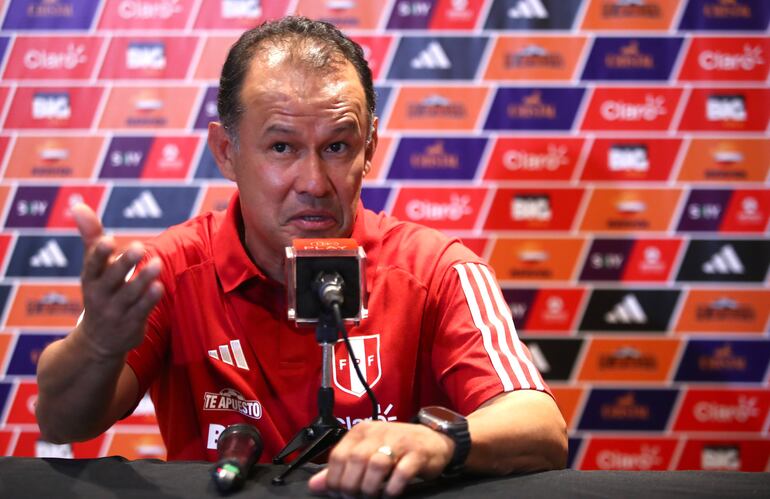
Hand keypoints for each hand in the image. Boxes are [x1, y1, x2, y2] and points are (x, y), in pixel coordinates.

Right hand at [72, 203, 163, 357]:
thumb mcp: (92, 267)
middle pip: (112, 279)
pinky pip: (142, 311)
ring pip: (130, 295)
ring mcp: (116, 311)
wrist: (98, 341)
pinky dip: (149, 299)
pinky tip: (160, 286)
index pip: (92, 265)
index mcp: (90, 279)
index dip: (98, 254)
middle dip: (124, 263)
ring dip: (143, 279)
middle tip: (139, 246)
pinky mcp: (131, 323)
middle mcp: (100, 295)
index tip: (108, 240)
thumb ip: (90, 236)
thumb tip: (78, 205)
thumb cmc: (99, 292)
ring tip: (157, 263)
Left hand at [308, 420, 453, 496]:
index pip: (338, 456)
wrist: (432, 440)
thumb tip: (315, 485)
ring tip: (372, 496)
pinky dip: (392, 487)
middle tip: (356, 497)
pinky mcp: (417, 453)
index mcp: (361, 431)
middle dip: (351, 486)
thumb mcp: (366, 453)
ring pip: (376, 465)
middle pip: (355, 461)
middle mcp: (378, 432)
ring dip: (370, 487)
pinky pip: (401, 472)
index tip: (339, 493)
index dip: (334, 480)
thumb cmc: (396, 448)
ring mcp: (399, 441)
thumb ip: (341, 469)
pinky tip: (390, 493)